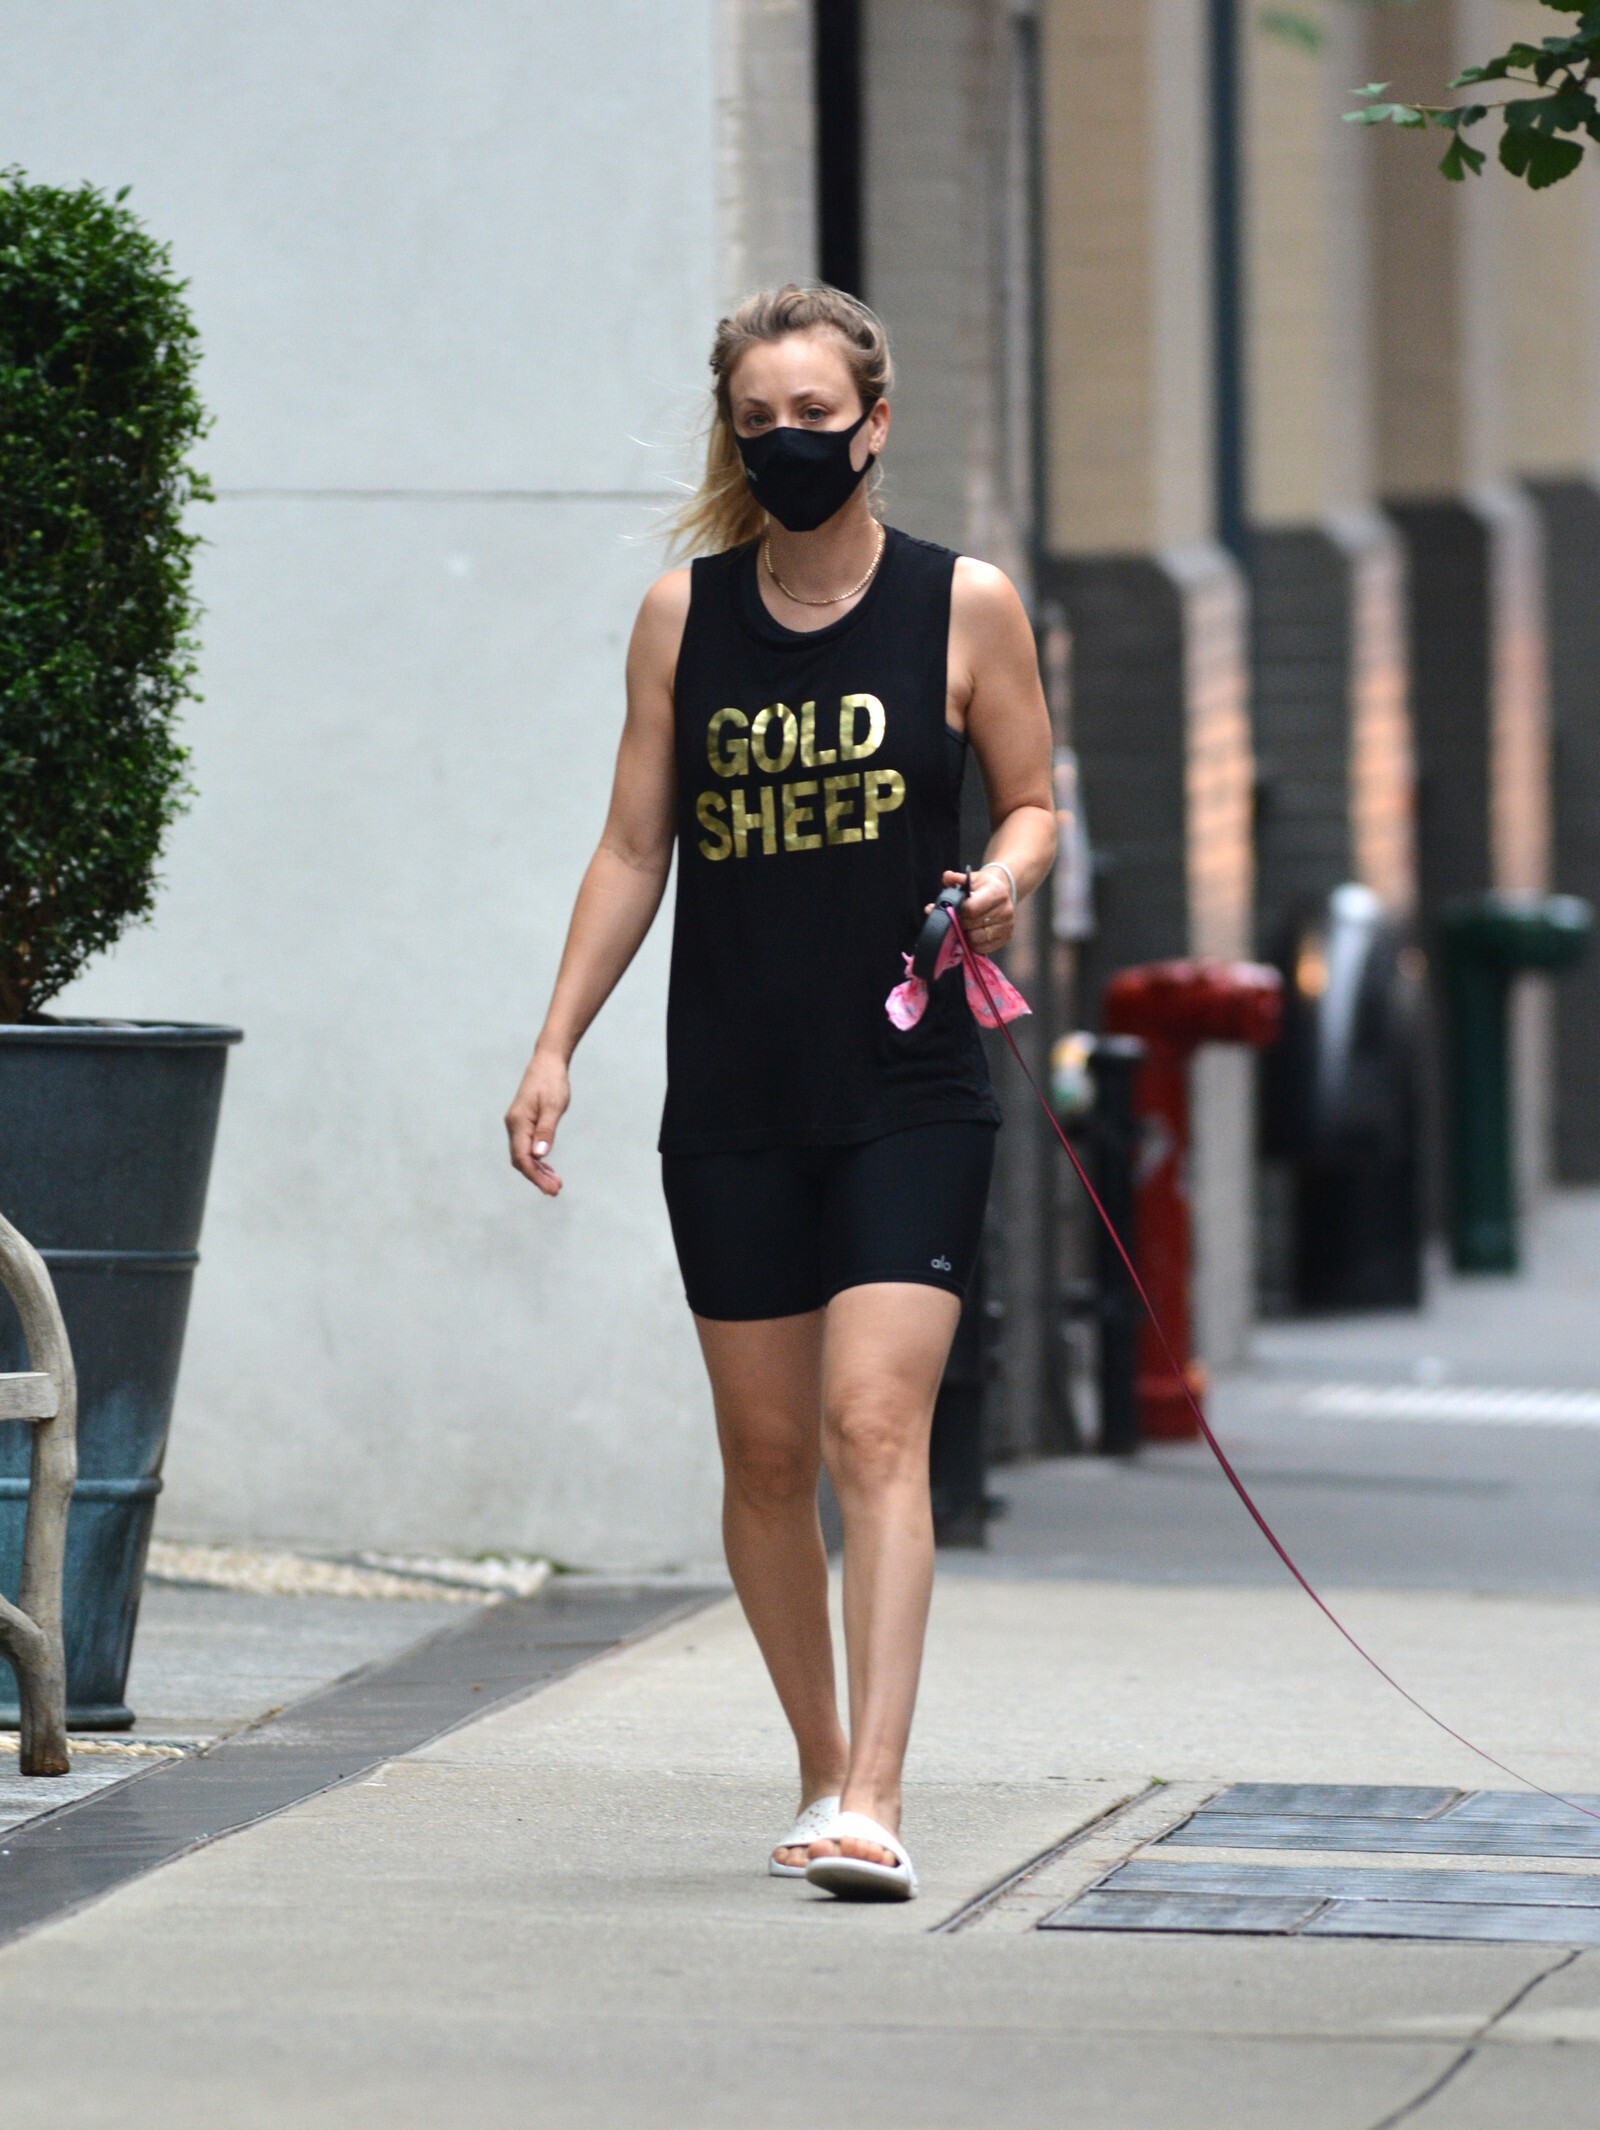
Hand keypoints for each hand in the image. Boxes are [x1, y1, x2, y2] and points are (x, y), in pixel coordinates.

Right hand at [505, 1049, 569, 1195]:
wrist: (547, 1062)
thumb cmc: (552, 1082)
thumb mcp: (554, 1106)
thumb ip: (546, 1130)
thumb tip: (540, 1155)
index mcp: (518, 1122)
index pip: (522, 1157)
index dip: (535, 1176)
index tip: (550, 1189)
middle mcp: (513, 1125)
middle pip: (521, 1160)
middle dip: (537, 1177)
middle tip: (556, 1190)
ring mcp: (517, 1125)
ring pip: (523, 1156)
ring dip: (538, 1172)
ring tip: (555, 1184)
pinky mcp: (523, 1123)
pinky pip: (526, 1148)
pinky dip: (537, 1161)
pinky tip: (548, 1170)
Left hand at [946, 865, 1014, 954]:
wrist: (1002, 893)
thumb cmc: (983, 887)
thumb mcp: (972, 878)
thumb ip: (957, 878)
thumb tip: (947, 876)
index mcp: (997, 892)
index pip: (971, 909)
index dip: (958, 911)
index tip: (954, 909)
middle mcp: (1006, 909)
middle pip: (972, 925)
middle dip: (960, 923)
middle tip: (956, 919)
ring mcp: (1008, 925)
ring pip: (976, 938)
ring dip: (965, 934)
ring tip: (963, 926)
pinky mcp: (1006, 937)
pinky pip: (983, 947)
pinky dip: (973, 943)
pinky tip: (971, 933)